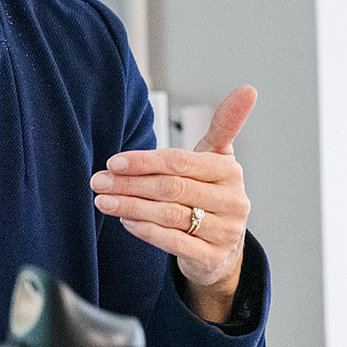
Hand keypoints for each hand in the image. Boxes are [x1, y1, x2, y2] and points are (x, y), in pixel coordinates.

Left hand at [91, 86, 256, 323]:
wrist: (221, 250)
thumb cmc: (210, 196)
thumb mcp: (217, 160)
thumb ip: (224, 125)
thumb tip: (248, 89)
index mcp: (229, 172)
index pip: (180, 162)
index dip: (144, 161)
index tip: (113, 162)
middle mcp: (232, 201)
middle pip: (171, 188)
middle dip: (130, 184)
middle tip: (98, 181)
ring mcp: (224, 232)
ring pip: (169, 215)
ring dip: (131, 207)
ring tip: (104, 200)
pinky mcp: (212, 258)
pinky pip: (173, 242)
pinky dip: (146, 231)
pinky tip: (126, 222)